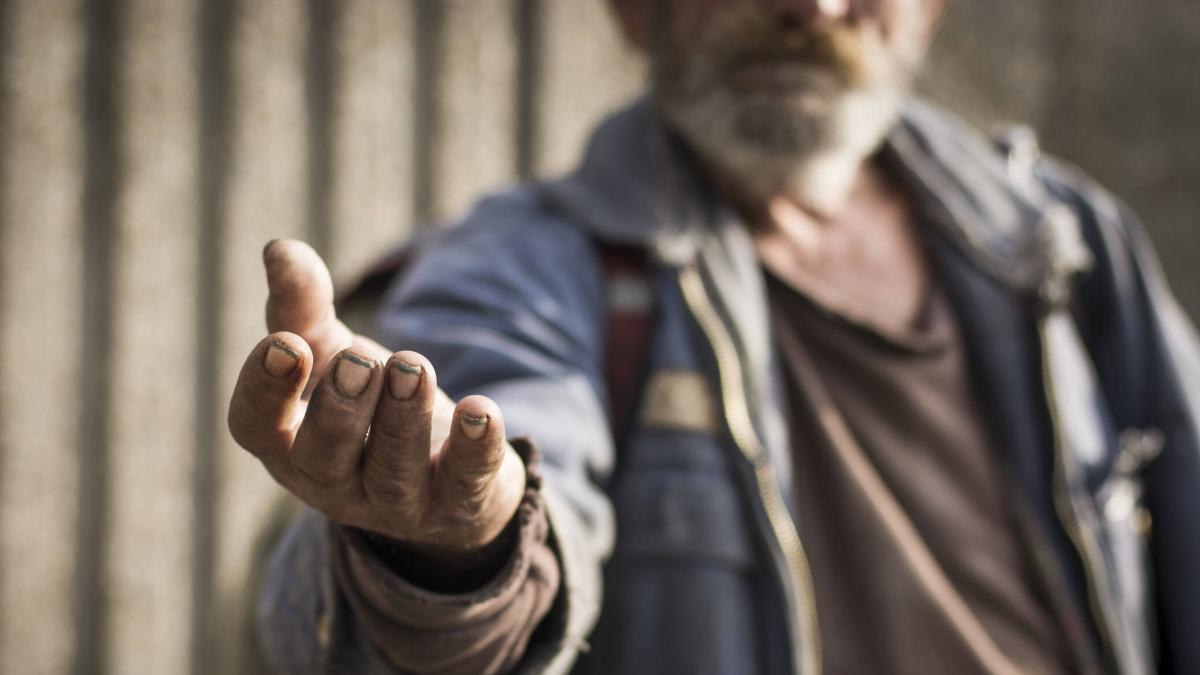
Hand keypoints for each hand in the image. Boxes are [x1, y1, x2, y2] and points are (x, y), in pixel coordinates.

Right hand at [228, 240, 525, 563]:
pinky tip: (481, 409)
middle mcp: (334, 482)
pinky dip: (475, 447)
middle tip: (361, 360)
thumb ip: (303, 307)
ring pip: (394, 471)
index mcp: (288, 443)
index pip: (254, 427)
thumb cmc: (369, 405)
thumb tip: (280, 248)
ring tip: (413, 365)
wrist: (448, 472)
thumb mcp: (333, 354)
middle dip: (341, 408)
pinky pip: (465, 482)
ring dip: (403, 418)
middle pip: (323, 458)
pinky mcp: (459, 504)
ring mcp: (397, 502)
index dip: (264, 389)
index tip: (286, 342)